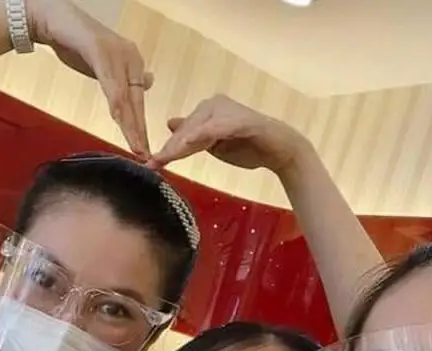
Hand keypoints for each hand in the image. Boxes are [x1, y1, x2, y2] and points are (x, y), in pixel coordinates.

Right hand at [27, 0, 151, 155]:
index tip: (144, 151)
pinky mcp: (100, 50)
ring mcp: (117, 53)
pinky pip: (110, 83)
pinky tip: (118, 120)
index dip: (141, 127)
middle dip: (139, 131)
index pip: (139, 102)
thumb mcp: (106, 66)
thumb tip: (146, 84)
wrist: (53, 19)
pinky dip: (115, 103)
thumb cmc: (78, 45)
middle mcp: (131, 57)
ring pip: (125, 97)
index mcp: (134, 63)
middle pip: (136, 102)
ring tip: (135, 146)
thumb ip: (123, 79)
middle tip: (144, 155)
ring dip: (129, 124)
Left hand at [148, 94, 310, 176]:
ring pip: (197, 129)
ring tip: (165, 157)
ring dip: (180, 145)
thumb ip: (195, 137)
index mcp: (207, 111)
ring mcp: (225, 110)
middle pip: (186, 130)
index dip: (168, 148)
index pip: (183, 133)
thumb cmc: (249, 148)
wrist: (280, 150)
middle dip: (170, 149)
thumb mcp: (215, 145)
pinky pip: (216, 128)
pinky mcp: (237, 119)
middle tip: (153, 164)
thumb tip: (171, 125)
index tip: (151, 163)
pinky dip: (202, 135)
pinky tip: (187, 144)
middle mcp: (213, 105)